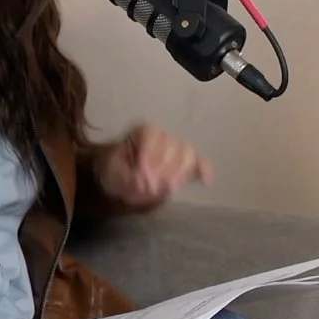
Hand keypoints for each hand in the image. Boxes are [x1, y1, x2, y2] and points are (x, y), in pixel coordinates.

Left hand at [96, 122, 212, 208]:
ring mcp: (178, 148)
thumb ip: (127, 178)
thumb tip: (145, 185)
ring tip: (168, 188)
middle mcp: (164, 135)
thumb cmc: (116, 170)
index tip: (142, 177)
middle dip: (164, 169)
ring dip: (180, 173)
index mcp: (143, 131)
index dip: (149, 157)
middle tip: (152, 187)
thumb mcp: (112, 173)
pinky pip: (200, 163)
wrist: (120, 177)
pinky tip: (205, 181)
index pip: (152, 137)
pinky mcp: (188, 163)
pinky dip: (204, 171)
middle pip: (173, 145)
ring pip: (188, 154)